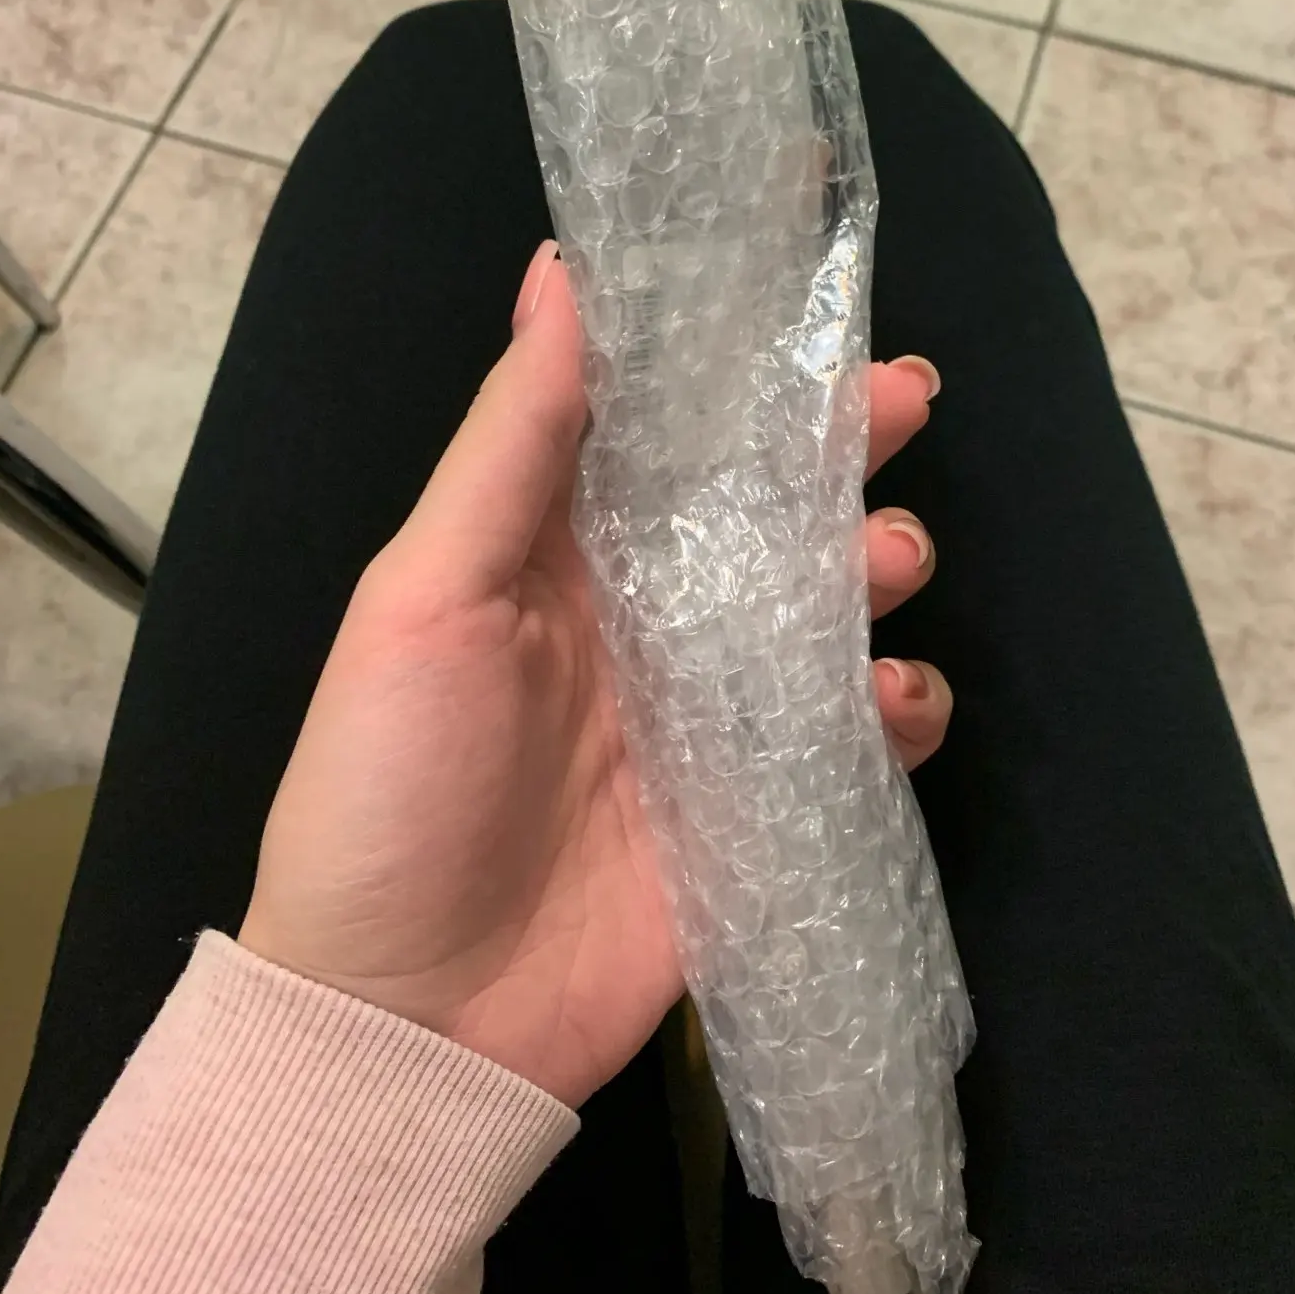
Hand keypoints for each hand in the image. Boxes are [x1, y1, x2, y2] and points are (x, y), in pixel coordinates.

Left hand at [240, 241, 950, 1108]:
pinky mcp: (763, 815)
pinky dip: (897, 708)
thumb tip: (561, 270)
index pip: (663, 424)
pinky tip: (889, 701)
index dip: (736, 357)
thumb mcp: (424, 595)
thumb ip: (511, 439)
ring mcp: (711, 718)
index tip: (811, 288)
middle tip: (906, 395)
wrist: (404, 1023)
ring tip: (884, 562)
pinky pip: (859, 740)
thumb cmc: (388, 789)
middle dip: (840, 441)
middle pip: (766, 502)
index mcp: (560, 551)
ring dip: (876, 562)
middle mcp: (646, 618)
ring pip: (828, 606)